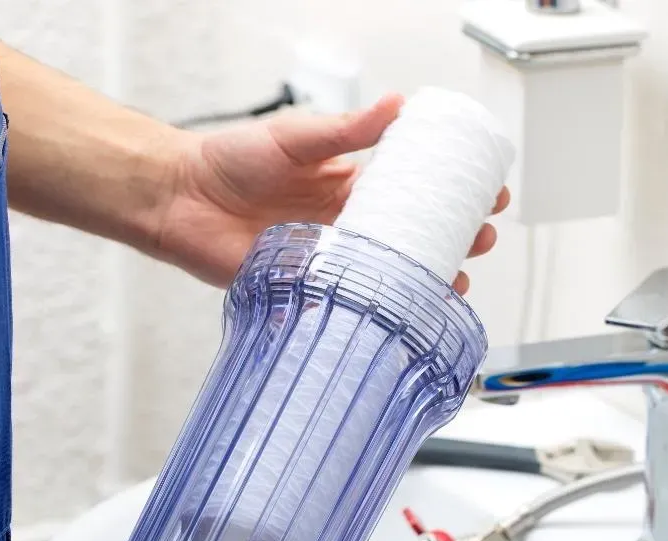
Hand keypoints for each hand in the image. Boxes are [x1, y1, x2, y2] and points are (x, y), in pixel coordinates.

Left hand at [152, 94, 509, 292]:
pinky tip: (409, 307)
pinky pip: (354, 298)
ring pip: (392, 271)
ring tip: (457, 276)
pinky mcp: (311, 285)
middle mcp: (349, 223)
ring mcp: (334, 257)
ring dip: (428, 276)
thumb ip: (346, 130)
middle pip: (413, 236)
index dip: (452, 194)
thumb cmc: (229, 161)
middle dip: (455, 238)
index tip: (486, 192)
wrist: (181, 199)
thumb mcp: (297, 137)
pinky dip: (383, 304)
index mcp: (350, 185)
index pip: (415, 191)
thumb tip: (396, 106)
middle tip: (482, 236)